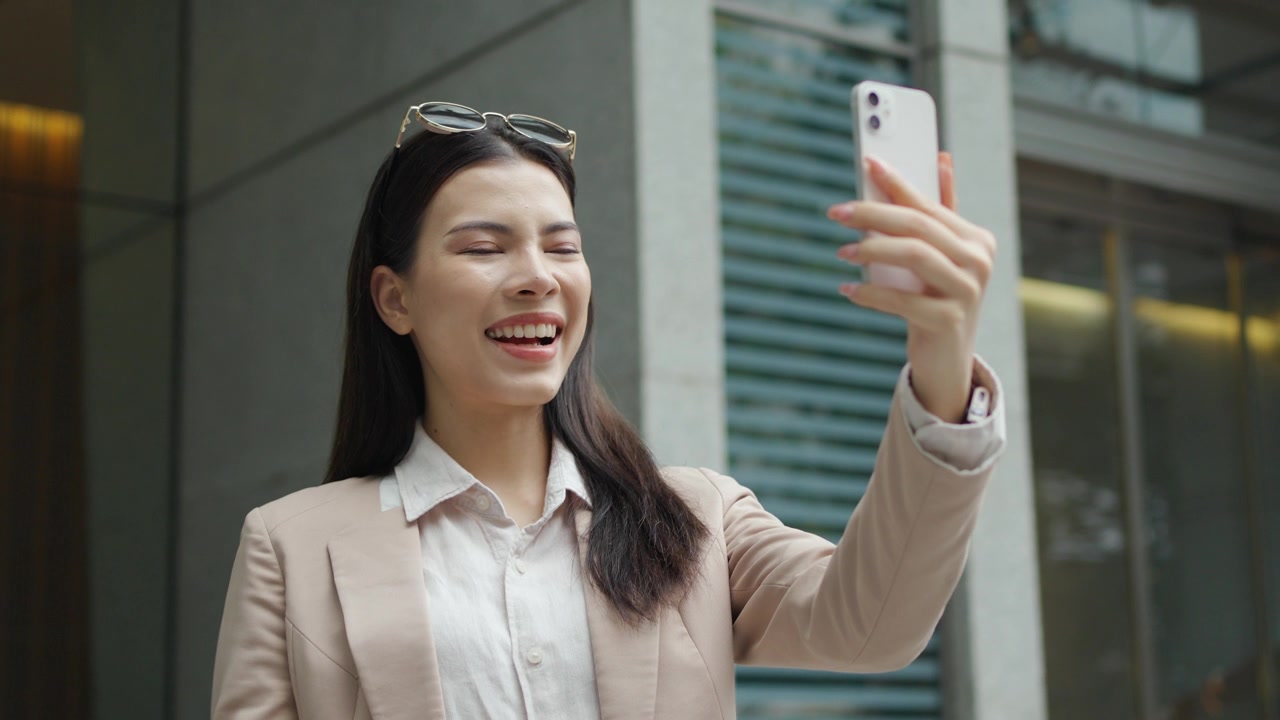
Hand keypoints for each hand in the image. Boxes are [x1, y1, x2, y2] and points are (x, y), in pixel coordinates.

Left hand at [826, 152, 996, 422]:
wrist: (947, 358)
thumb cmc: (938, 297)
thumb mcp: (942, 254)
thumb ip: (941, 209)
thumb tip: (941, 157)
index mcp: (977, 238)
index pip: (929, 204)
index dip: (897, 183)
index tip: (867, 163)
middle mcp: (979, 261)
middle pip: (919, 226)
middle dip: (874, 214)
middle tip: (836, 212)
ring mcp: (968, 292)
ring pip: (915, 256)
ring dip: (872, 250)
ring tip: (841, 252)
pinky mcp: (949, 321)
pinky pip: (903, 300)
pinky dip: (871, 293)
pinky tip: (848, 289)